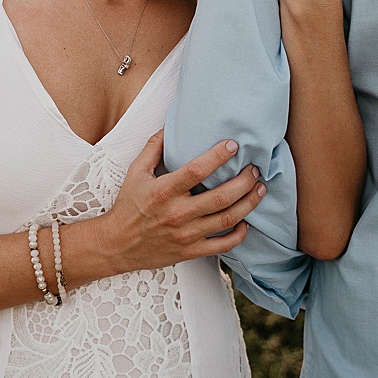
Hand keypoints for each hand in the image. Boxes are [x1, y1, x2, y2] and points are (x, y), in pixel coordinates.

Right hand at [93, 131, 262, 273]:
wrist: (117, 244)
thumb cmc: (128, 206)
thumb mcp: (136, 172)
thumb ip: (154, 148)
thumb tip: (169, 126)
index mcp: (164, 191)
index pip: (197, 170)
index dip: (218, 156)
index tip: (234, 144)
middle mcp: (178, 213)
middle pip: (221, 196)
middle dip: (244, 181)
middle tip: (255, 170)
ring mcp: (186, 234)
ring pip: (227, 219)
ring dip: (249, 203)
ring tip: (260, 189)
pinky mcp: (190, 251)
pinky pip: (222, 245)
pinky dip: (239, 234)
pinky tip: (246, 222)